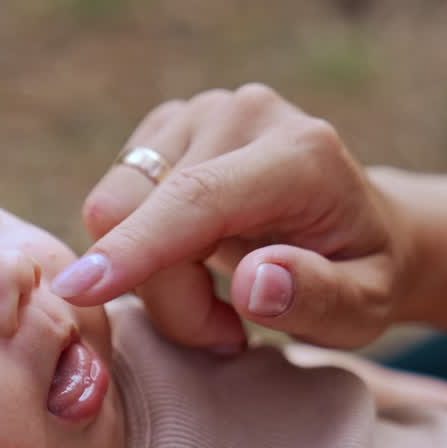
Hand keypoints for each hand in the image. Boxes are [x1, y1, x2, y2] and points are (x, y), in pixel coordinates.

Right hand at [52, 84, 412, 351]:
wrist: (365, 232)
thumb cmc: (362, 277)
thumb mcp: (364, 308)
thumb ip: (317, 297)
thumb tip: (253, 282)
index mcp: (299, 154)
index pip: (196, 198)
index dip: (137, 247)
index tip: (81, 292)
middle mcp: (241, 114)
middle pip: (138, 210)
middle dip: (164, 294)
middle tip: (225, 334)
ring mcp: (198, 113)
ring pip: (115, 209)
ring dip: (154, 280)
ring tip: (219, 306)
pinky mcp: (167, 128)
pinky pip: (115, 205)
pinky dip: (143, 255)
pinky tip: (197, 268)